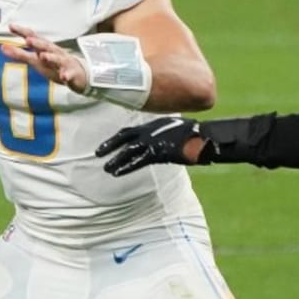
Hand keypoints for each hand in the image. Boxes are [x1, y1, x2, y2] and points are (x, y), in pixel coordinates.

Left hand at [2, 23, 88, 91]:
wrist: (77, 73)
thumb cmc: (53, 64)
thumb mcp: (35, 60)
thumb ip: (19, 54)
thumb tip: (2, 47)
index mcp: (44, 48)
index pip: (32, 37)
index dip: (22, 32)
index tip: (11, 26)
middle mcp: (53, 52)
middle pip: (45, 46)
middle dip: (37, 43)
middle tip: (28, 40)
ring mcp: (63, 63)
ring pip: (57, 59)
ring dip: (50, 57)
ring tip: (43, 56)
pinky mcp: (71, 74)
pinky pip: (69, 75)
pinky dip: (66, 75)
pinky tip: (63, 77)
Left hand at [96, 115, 213, 175]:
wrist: (200, 136)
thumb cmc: (192, 132)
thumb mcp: (173, 127)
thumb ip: (163, 132)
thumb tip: (162, 139)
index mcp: (151, 125)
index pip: (129, 131)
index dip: (117, 139)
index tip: (108, 145)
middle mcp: (148, 131)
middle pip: (124, 138)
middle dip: (110, 146)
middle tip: (98, 153)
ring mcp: (151, 141)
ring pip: (128, 151)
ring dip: (115, 159)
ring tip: (106, 168)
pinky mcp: (156, 152)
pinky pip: (138, 161)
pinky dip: (126, 167)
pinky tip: (117, 173)